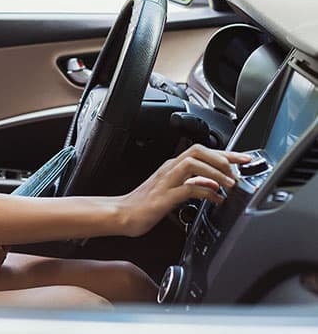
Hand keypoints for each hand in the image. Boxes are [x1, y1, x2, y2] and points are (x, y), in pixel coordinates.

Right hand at [119, 144, 250, 236]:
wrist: (121, 214)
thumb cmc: (144, 204)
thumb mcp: (171, 190)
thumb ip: (190, 184)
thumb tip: (211, 185)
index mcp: (171, 166)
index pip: (201, 151)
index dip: (225, 153)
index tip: (243, 158)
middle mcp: (169, 169)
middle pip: (199, 151)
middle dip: (223, 157)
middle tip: (240, 168)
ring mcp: (166, 181)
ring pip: (193, 164)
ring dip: (215, 172)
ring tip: (230, 184)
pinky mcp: (164, 197)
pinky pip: (188, 188)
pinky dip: (205, 190)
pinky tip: (216, 198)